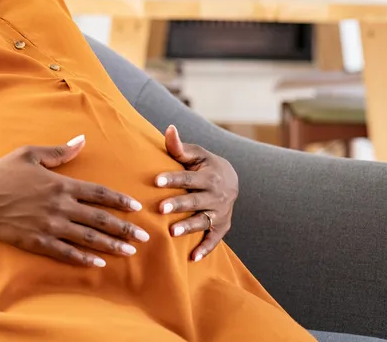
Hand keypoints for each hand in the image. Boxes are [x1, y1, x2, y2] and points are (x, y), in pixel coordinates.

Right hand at [0, 136, 149, 267]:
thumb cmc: (2, 174)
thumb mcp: (29, 154)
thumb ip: (59, 151)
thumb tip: (82, 140)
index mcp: (61, 184)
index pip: (99, 193)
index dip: (120, 201)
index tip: (136, 208)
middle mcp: (60, 207)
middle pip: (100, 219)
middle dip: (124, 229)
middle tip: (144, 237)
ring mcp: (50, 226)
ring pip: (88, 238)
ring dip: (111, 245)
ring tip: (129, 252)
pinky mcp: (38, 242)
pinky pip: (66, 253)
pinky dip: (84, 259)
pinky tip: (98, 264)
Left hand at [155, 125, 237, 261]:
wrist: (230, 179)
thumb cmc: (204, 165)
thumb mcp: (196, 154)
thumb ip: (180, 147)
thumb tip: (168, 128)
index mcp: (209, 175)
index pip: (188, 177)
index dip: (173, 178)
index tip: (156, 180)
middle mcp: (217, 195)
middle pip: (195, 201)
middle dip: (179, 205)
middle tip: (161, 209)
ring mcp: (220, 213)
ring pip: (203, 221)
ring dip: (189, 227)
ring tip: (172, 233)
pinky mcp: (222, 227)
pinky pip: (214, 240)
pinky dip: (205, 249)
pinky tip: (191, 257)